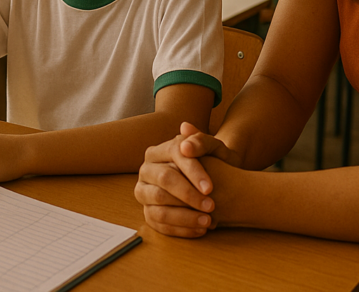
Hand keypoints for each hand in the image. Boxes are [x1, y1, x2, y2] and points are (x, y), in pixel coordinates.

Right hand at [135, 122, 234, 237]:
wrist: (215, 183)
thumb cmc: (214, 164)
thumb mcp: (215, 150)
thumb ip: (202, 139)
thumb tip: (185, 128)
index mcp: (159, 150)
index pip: (174, 156)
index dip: (193, 172)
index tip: (211, 188)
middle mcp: (146, 170)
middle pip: (164, 180)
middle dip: (188, 195)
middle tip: (211, 206)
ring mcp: (144, 192)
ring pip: (159, 205)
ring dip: (185, 216)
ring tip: (208, 220)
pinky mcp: (147, 212)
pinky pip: (160, 224)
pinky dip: (181, 229)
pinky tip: (200, 229)